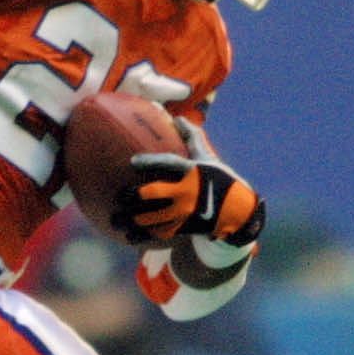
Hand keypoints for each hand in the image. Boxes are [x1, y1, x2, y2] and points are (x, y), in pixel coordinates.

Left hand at [115, 118, 265, 246]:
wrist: (238, 211)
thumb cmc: (220, 180)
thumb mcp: (208, 158)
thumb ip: (192, 138)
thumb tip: (176, 117)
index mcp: (193, 172)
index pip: (170, 164)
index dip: (151, 162)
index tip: (132, 162)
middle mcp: (189, 192)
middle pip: (156, 193)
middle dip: (135, 195)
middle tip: (119, 195)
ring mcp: (186, 212)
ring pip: (154, 218)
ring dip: (132, 220)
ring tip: (115, 221)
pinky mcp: (185, 227)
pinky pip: (160, 234)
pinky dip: (143, 236)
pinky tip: (129, 236)